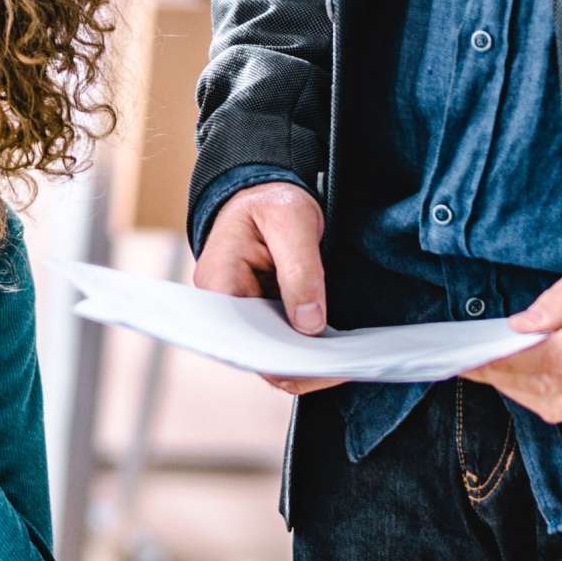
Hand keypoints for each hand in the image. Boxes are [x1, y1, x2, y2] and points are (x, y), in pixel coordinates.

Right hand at [192, 181, 340, 394]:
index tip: (316, 361)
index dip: (277, 357)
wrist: (270, 194)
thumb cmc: (272, 200)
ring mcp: (244, 313)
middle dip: (298, 364)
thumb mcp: (291, 221)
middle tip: (340, 366)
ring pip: (272, 353)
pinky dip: (308, 346)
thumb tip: (309, 324)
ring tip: (342, 361)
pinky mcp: (264, 315)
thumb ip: (301, 270)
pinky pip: (283, 341)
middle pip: (257, 353)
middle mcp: (224, 305)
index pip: (240, 337)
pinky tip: (334, 347)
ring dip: (306, 358)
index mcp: (218, 280)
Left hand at [471, 229, 561, 426]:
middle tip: (473, 364)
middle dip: (507, 378)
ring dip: (526, 392)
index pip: (556, 359)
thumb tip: (519, 329)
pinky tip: (533, 380)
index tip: (472, 356)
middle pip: (556, 388)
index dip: (508, 362)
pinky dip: (555, 399)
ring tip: (496, 371)